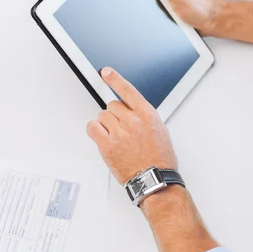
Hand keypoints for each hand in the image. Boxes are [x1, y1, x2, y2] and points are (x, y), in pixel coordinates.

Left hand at [86, 67, 177, 185]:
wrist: (154, 178)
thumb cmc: (160, 158)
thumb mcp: (160, 131)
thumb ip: (144, 117)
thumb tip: (132, 111)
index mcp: (147, 114)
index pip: (128, 90)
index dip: (115, 79)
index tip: (106, 72)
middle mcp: (133, 120)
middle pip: (112, 105)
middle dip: (115, 115)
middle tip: (122, 128)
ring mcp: (119, 132)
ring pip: (102, 116)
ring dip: (106, 124)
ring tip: (116, 136)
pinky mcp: (107, 145)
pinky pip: (92, 127)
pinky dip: (95, 130)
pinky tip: (104, 137)